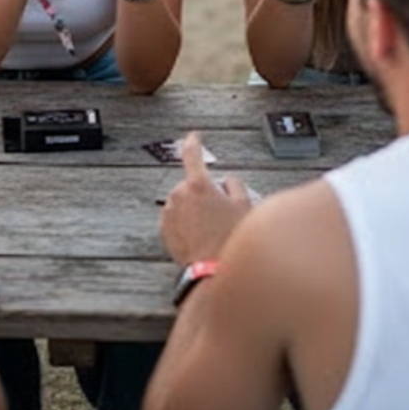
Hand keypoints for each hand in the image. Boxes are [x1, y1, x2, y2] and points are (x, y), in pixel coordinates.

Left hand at [160, 132, 252, 266]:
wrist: (213, 273)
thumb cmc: (230, 241)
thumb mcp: (244, 206)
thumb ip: (234, 185)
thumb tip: (226, 182)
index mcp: (198, 185)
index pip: (193, 154)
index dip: (194, 142)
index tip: (194, 136)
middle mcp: (179, 195)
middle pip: (192, 184)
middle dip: (204, 193)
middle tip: (220, 212)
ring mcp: (169, 213)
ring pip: (183, 201)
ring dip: (194, 208)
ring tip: (210, 229)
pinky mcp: (164, 229)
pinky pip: (175, 217)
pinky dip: (185, 222)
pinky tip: (199, 236)